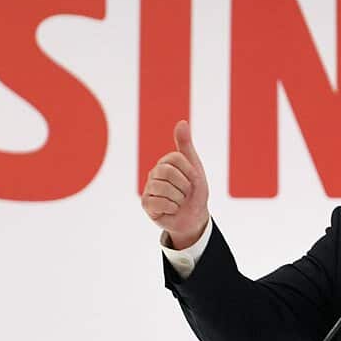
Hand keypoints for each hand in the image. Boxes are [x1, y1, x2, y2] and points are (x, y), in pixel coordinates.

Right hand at [142, 120, 210, 248]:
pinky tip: (171, 209)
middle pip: (167, 171)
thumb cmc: (195, 192)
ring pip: (163, 188)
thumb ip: (186, 145)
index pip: (176, 158)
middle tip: (186, 193)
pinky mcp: (146, 203)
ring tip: (179, 202)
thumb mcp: (195, 167)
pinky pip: (158, 202)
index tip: (193, 180)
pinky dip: (171, 208)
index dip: (189, 172)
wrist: (194, 218)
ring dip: (178, 198)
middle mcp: (155, 173)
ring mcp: (149, 187)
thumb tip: (182, 122)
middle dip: (183, 185)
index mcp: (166, 162)